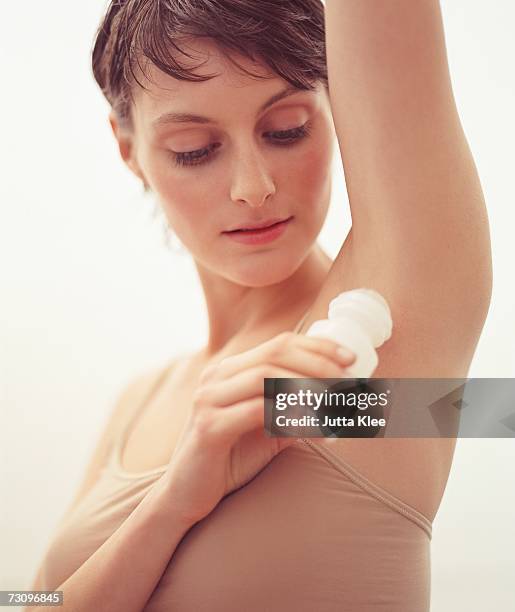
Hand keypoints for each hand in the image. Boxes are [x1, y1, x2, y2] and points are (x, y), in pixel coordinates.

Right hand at [159, 332, 355, 523]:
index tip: (350, 359)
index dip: (319, 347)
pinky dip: (294, 416)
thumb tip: (340, 400)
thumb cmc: (231, 457)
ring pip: (269, 377)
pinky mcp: (209, 426)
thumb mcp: (268, 426)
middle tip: (350, 384)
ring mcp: (209, 398)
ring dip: (310, 388)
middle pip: (277, 353)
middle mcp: (218, 375)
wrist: (187, 493)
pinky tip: (317, 428)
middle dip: (320, 365)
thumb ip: (295, 408)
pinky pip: (259, 412)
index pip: (280, 343)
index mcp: (231, 369)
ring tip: (338, 406)